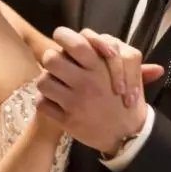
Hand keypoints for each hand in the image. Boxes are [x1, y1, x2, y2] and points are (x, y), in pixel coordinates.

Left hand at [36, 27, 155, 153]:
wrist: (127, 135)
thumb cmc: (125, 99)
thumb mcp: (128, 72)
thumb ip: (113, 52)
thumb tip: (107, 41)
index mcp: (100, 67)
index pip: (74, 42)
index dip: (63, 36)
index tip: (63, 41)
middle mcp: (86, 82)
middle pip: (51, 58)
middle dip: (51, 59)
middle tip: (57, 65)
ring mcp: (75, 102)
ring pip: (43, 81)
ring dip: (46, 82)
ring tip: (54, 84)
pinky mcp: (67, 121)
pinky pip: (42, 104)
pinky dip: (45, 102)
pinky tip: (54, 102)